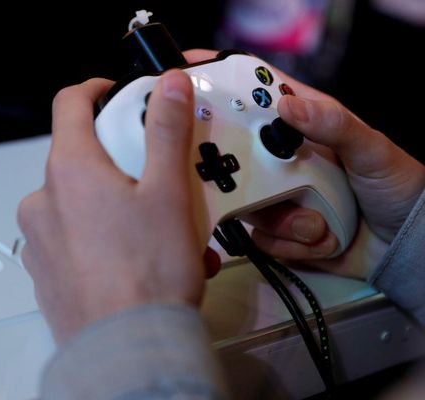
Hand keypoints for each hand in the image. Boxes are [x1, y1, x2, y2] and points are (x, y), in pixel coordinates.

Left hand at [17, 71, 206, 343]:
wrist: (127, 350)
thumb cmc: (149, 269)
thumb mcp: (169, 192)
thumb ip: (165, 131)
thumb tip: (167, 83)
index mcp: (69, 170)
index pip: (69, 104)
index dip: (95, 90)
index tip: (118, 93)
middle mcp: (43, 201)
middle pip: (80, 158)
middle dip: (122, 162)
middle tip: (161, 181)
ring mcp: (39, 241)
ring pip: (81, 204)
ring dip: (120, 208)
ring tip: (165, 236)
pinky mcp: (45, 275)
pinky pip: (76, 242)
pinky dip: (107, 242)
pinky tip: (142, 264)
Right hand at [187, 50, 424, 277]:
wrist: (401, 245)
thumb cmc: (394, 185)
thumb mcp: (371, 149)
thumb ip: (333, 124)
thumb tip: (287, 106)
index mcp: (299, 125)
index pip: (253, 97)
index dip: (221, 88)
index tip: (195, 95)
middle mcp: (278, 159)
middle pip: (231, 155)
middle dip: (240, 176)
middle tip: (265, 187)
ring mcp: (275, 195)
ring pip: (244, 203)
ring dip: (284, 220)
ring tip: (318, 223)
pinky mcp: (276, 230)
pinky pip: (261, 237)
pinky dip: (291, 243)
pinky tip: (321, 237)